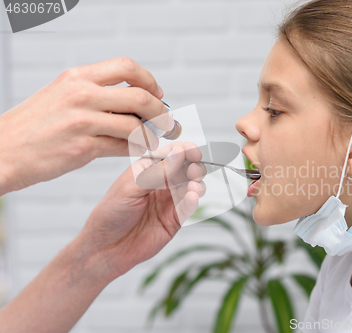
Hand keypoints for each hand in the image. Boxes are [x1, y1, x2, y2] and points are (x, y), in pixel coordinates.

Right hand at [0, 57, 168, 194]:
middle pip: (140, 96)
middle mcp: (81, 94)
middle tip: (166, 121)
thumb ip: (95, 93)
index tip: (158, 93)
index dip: (149, 80)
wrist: (4, 151)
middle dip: (161, 111)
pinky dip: (136, 150)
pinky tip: (138, 151)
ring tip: (153, 141)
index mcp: (78, 77)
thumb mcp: (62, 95)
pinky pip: (123, 146)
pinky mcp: (84, 147)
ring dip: (151, 135)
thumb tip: (131, 99)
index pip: (126, 67)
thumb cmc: (34, 126)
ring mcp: (83, 120)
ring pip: (135, 125)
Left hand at [77, 142, 206, 279]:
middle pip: (186, 168)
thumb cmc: (111, 214)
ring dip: (197, 183)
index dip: (184, 150)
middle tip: (194, 171)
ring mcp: (169, 200)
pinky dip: (194, 200)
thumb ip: (157, 172)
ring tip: (194, 187)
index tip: (193, 153)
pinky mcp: (175, 219)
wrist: (106, 247)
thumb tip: (178, 153)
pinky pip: (189, 206)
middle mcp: (161, 182)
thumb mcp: (131, 188)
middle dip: (194, 167)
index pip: (171, 153)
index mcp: (147, 169)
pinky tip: (192, 198)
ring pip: (192, 186)